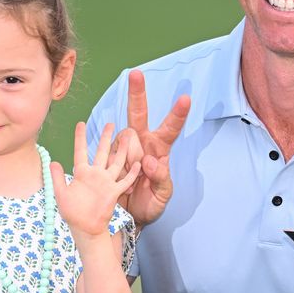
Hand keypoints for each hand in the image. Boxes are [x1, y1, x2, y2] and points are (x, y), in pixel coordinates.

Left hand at [53, 122, 139, 237]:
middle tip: (111, 124)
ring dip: (122, 149)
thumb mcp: (61, 194)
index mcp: (82, 173)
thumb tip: (53, 162)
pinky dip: (132, 172)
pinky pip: (125, 180)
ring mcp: (106, 182)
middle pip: (102, 151)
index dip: (80, 137)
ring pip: (116, 161)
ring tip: (127, 137)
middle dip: (106, 137)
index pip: (81, 151)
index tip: (81, 123)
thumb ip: (58, 178)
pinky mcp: (114, 192)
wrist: (85, 228)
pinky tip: (138, 163)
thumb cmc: (72, 213)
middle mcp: (95, 175)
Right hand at [119, 70, 189, 225]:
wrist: (128, 218)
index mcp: (159, 150)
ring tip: (135, 178)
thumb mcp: (162, 195)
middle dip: (137, 93)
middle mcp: (142, 144)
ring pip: (124, 137)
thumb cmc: (150, 203)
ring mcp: (123, 148)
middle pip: (138, 114)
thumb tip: (150, 162)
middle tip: (135, 73)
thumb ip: (161, 179)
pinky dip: (116, 162)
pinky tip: (121, 175)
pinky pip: (109, 151)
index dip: (178, 114)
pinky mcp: (108, 157)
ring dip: (130, 156)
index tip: (185, 98)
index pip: (171, 128)